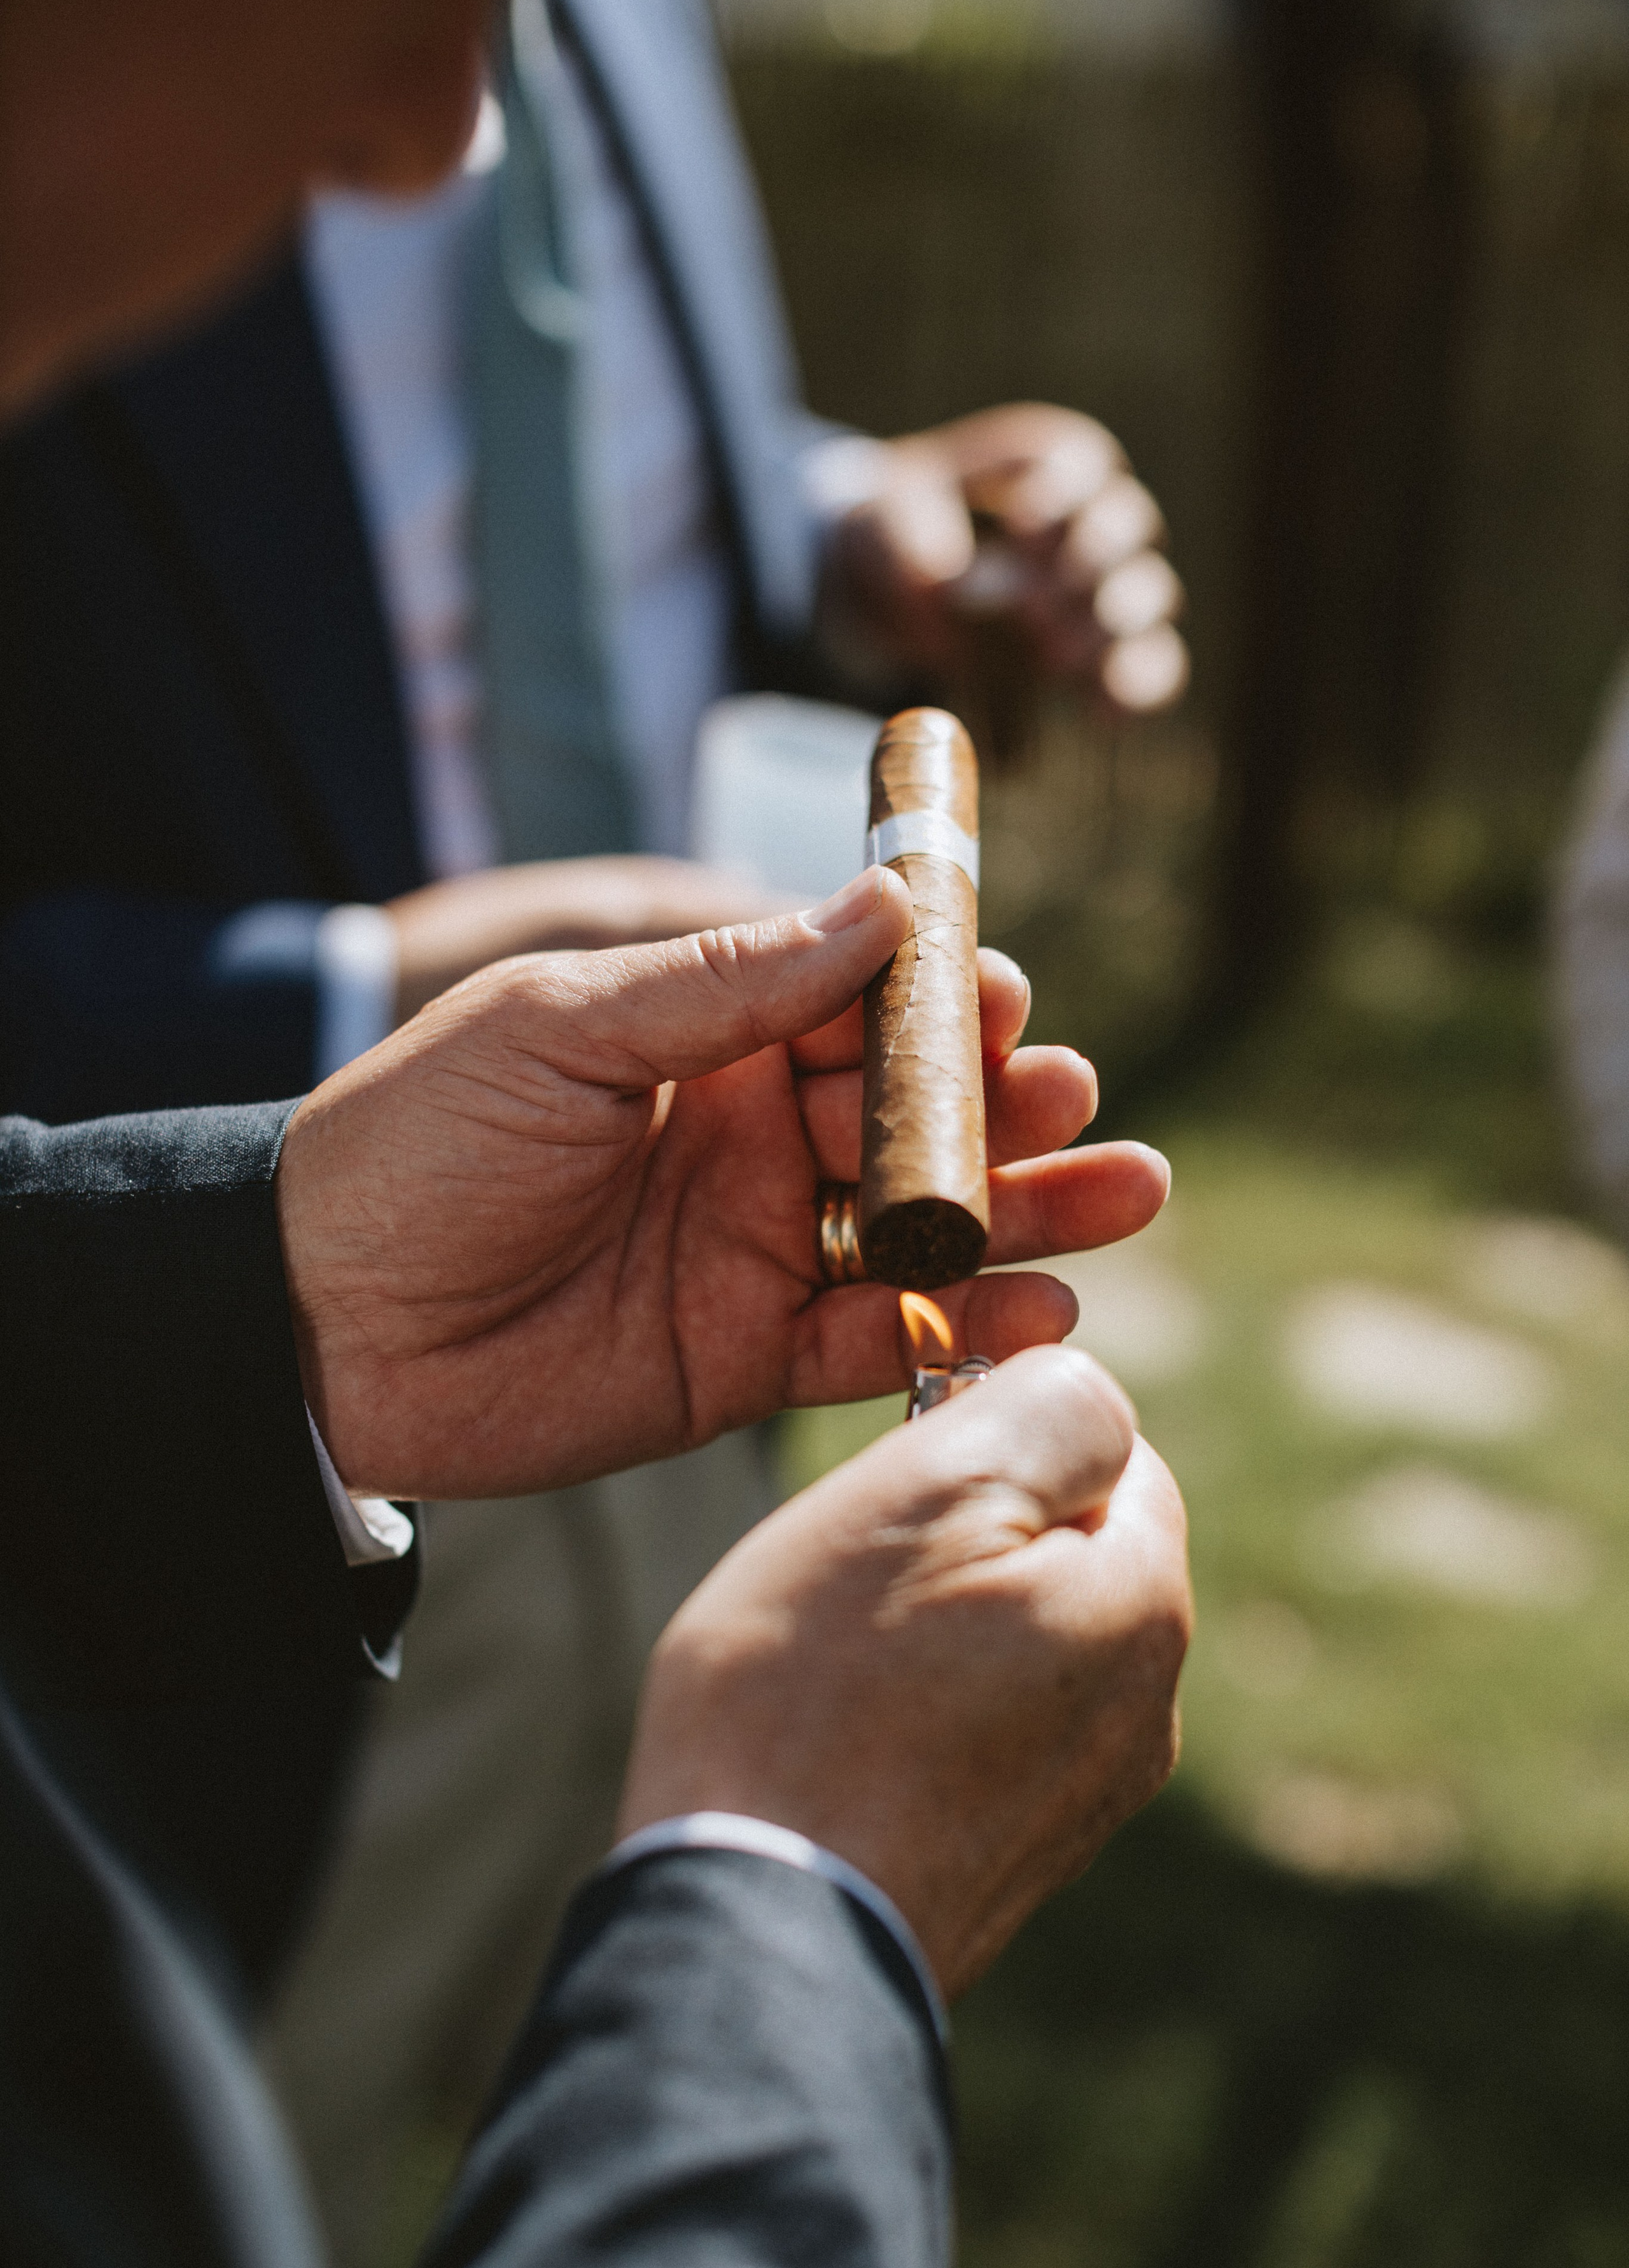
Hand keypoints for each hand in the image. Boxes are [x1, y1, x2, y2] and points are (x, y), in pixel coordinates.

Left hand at [275, 866, 1169, 1498]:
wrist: (317, 1318)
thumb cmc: (418, 1143)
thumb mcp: (562, 1028)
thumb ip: (727, 981)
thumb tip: (884, 906)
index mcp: (706, 1040)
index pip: (860, 1007)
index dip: (940, 1003)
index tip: (1004, 1001)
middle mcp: (748, 1139)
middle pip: (915, 1116)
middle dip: (1007, 1108)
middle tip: (1078, 1106)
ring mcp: (754, 1251)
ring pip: (923, 1228)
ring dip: (1027, 1212)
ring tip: (1124, 1197)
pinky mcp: (745, 1360)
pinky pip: (877, 1340)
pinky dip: (964, 1327)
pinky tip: (1044, 1310)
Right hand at [618, 1349, 1192, 1998]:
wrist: (757, 1937)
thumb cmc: (819, 1695)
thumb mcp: (925, 1492)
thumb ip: (1042, 1413)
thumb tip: (1095, 1392)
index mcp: (1144, 1604)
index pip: (1109, 1453)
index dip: (995, 1437)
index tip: (901, 1477)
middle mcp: (1144, 1712)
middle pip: (1059, 1551)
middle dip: (960, 1538)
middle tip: (849, 1573)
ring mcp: (1079, 1803)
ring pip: (1008, 1644)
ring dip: (928, 1631)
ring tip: (827, 1668)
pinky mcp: (1009, 1868)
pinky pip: (970, 1740)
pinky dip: (908, 1720)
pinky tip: (833, 1743)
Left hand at [822, 402, 1188, 717]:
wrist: (889, 594)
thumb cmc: (898, 533)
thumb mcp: (880, 518)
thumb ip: (904, 533)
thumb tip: (941, 578)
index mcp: (1047, 465)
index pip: (1086, 464)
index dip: (1066, 495)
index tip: (1022, 529)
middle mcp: (1094, 521)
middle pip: (1131, 528)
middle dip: (1089, 565)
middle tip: (1034, 608)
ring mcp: (1109, 589)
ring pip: (1150, 596)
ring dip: (1110, 626)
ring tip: (1053, 656)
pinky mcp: (1110, 656)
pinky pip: (1151, 670)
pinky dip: (1134, 692)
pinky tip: (1099, 715)